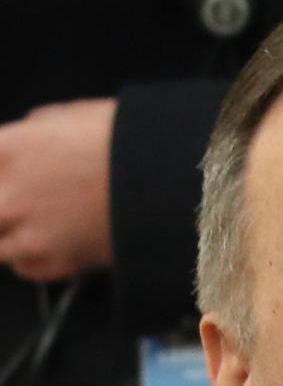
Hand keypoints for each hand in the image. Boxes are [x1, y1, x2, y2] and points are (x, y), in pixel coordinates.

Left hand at [0, 98, 116, 282]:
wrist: (163, 185)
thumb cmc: (124, 142)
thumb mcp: (68, 116)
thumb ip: (32, 132)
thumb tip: (24, 142)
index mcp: (8, 149)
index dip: (1, 173)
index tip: (8, 178)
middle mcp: (9, 195)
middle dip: (3, 209)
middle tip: (20, 205)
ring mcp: (31, 235)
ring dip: (10, 236)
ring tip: (34, 227)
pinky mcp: (58, 265)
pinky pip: (24, 269)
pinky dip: (29, 260)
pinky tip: (46, 245)